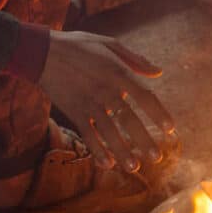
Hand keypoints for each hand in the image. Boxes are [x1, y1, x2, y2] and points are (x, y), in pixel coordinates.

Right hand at [39, 31, 175, 172]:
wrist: (41, 52)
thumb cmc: (78, 46)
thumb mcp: (109, 44)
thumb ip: (135, 60)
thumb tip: (158, 73)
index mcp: (118, 72)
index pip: (145, 96)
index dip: (159, 113)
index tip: (171, 129)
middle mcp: (106, 90)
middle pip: (129, 120)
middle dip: (144, 140)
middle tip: (157, 158)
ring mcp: (89, 102)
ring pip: (109, 131)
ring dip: (122, 151)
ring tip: (134, 167)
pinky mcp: (74, 111)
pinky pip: (87, 134)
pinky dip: (96, 149)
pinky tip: (106, 164)